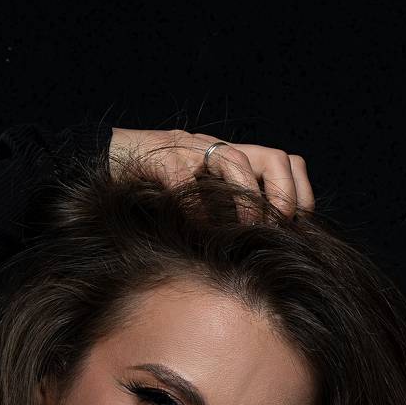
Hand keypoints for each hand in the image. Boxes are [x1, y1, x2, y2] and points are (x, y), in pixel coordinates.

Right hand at [107, 127, 313, 220]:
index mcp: (230, 162)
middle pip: (273, 158)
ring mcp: (188, 150)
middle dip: (281, 196)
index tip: (298, 227)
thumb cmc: (154, 191)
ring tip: (244, 230)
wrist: (106, 160)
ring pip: (234, 159)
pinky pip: (182, 175)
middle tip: (276, 230)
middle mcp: (216, 151)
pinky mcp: (157, 157)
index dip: (299, 193)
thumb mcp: (199, 202)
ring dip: (247, 199)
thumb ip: (226, 217)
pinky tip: (198, 228)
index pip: (284, 164)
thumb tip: (261, 254)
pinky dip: (194, 203)